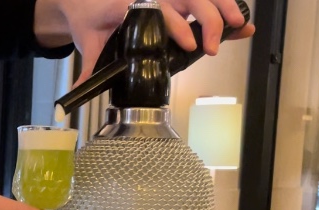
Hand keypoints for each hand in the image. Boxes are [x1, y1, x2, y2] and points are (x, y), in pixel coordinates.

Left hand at [34, 0, 255, 84]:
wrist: (85, 2)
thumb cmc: (91, 21)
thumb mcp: (86, 42)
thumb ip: (87, 67)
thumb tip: (77, 90)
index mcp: (130, 5)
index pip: (159, 11)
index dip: (177, 27)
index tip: (189, 45)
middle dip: (207, 20)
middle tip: (213, 47)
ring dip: (223, 9)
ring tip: (240, 27)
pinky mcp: (176, 1)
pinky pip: (203, 2)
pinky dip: (225, 9)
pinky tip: (241, 26)